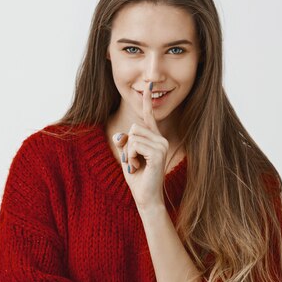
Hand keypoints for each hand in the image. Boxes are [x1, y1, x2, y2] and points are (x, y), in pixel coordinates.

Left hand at [112, 82, 168, 211]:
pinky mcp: (158, 153)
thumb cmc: (138, 179)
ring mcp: (162, 146)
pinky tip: (138, 167)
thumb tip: (120, 136)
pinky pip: (135, 145)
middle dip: (127, 145)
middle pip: (134, 127)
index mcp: (154, 139)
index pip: (149, 117)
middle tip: (133, 161)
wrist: (146, 197)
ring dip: (129, 153)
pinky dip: (131, 157)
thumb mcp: (127, 156)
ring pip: (133, 136)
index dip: (147, 101)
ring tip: (136, 165)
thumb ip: (124, 143)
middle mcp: (161, 140)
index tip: (149, 84)